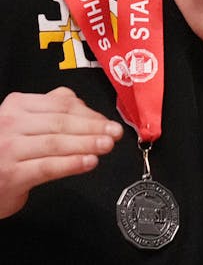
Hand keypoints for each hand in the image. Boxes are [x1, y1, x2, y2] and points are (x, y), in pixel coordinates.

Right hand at [0, 88, 122, 218]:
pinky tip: (88, 162)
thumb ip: (51, 109)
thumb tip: (86, 109)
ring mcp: (9, 149)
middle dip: (93, 128)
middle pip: (61, 123)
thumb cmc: (5, 150)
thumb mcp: (22, 121)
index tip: (108, 121)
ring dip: (87, 144)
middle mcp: (11, 125)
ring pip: (56, 143)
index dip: (90, 113)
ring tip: (106, 145)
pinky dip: (72, 164)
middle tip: (114, 133)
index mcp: (17, 106)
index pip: (61, 104)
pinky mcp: (11, 174)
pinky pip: (47, 167)